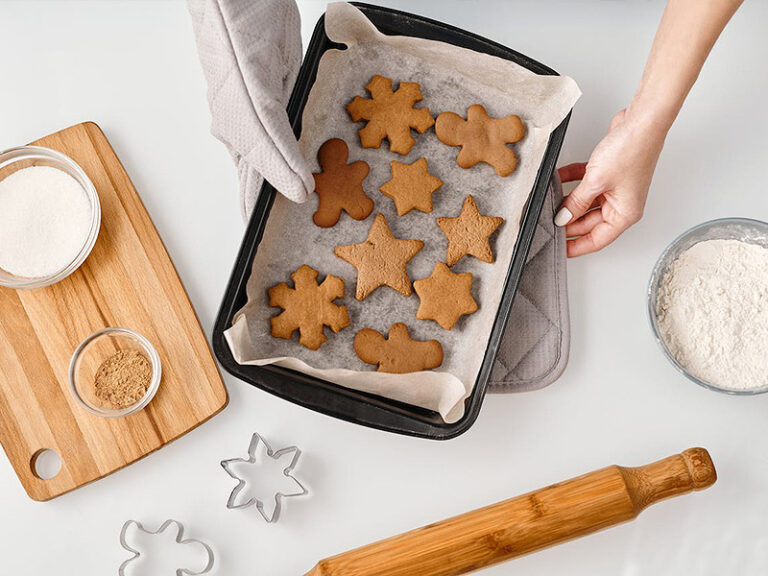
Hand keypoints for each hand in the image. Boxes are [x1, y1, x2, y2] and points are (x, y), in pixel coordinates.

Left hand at [555, 109, 666, 256]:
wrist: (641, 121)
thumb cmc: (632, 150)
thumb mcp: (596, 182)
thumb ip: (576, 202)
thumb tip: (563, 218)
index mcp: (625, 214)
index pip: (597, 240)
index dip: (576, 247)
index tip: (559, 250)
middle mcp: (622, 204)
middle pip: (589, 222)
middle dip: (568, 222)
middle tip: (547, 223)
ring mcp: (615, 188)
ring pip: (585, 203)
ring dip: (568, 202)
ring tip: (549, 204)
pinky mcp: (608, 173)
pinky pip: (585, 184)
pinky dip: (571, 182)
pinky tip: (557, 180)